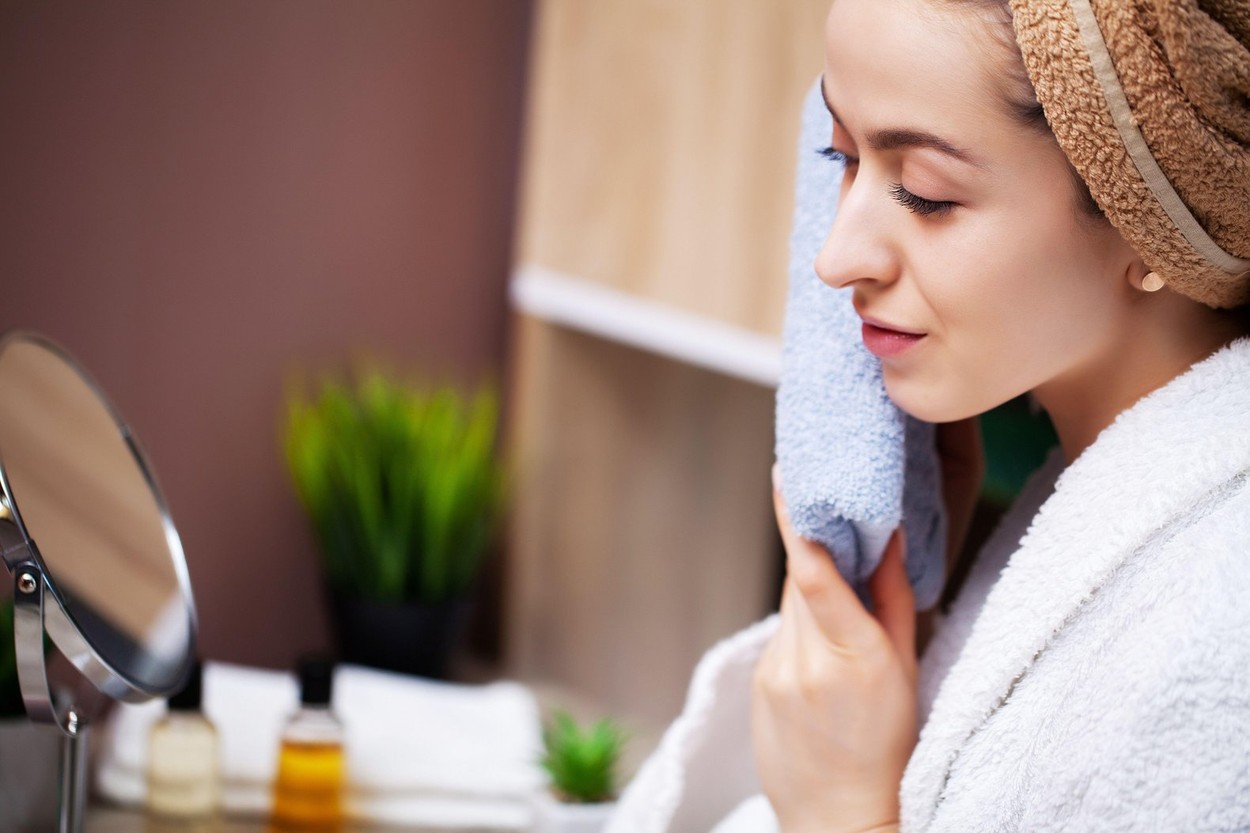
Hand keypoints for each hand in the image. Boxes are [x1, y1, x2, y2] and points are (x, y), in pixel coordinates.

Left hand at [752, 469, 917, 832]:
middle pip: (800, 579)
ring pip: (790, 606)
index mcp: (853, 657)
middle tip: (832, 516)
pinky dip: (800, 628)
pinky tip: (822, 657)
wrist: (839, 819)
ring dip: (811, 595)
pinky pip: (780, 635)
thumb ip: (893, 599)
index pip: (814, 574)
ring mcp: (772, 674)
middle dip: (818, 552)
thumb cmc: (889, 748)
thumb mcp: (907, 671)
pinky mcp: (756, 683)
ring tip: (841, 619)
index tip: (786, 477)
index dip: (797, 521)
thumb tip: (885, 532)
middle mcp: (803, 662)